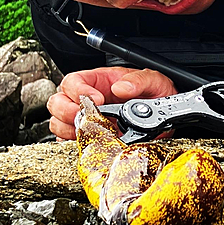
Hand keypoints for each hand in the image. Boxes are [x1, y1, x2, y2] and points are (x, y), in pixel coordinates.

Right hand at [47, 66, 177, 139]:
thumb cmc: (156, 94)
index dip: (79, 90)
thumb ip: (140, 80)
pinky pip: (69, 142)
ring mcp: (88, 120)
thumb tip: (121, 87)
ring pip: (58, 122)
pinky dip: (73, 144)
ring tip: (87, 131)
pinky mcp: (91, 138)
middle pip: (58, 101)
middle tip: (84, 117)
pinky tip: (88, 143)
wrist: (166, 116)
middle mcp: (89, 99)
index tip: (96, 99)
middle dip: (66, 110)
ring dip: (68, 128)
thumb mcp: (154, 80)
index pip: (73, 81)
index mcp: (99, 81)